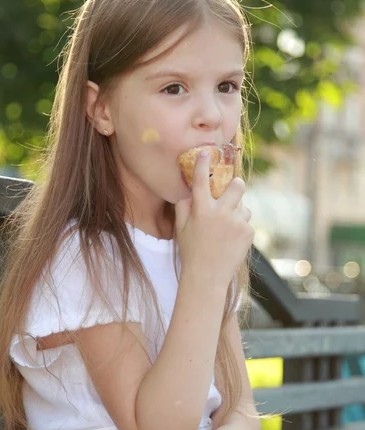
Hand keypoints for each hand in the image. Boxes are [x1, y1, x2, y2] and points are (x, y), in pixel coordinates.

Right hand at [175, 151, 253, 289]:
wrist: (207, 277)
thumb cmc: (191, 252)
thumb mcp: (181, 228)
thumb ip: (184, 207)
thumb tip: (189, 192)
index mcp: (201, 209)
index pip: (200, 181)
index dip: (203, 164)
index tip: (206, 152)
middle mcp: (220, 212)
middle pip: (237, 185)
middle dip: (236, 186)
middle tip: (232, 192)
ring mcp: (236, 222)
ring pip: (243, 207)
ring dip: (237, 213)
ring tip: (226, 231)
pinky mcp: (248, 233)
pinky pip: (246, 222)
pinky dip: (240, 228)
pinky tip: (231, 241)